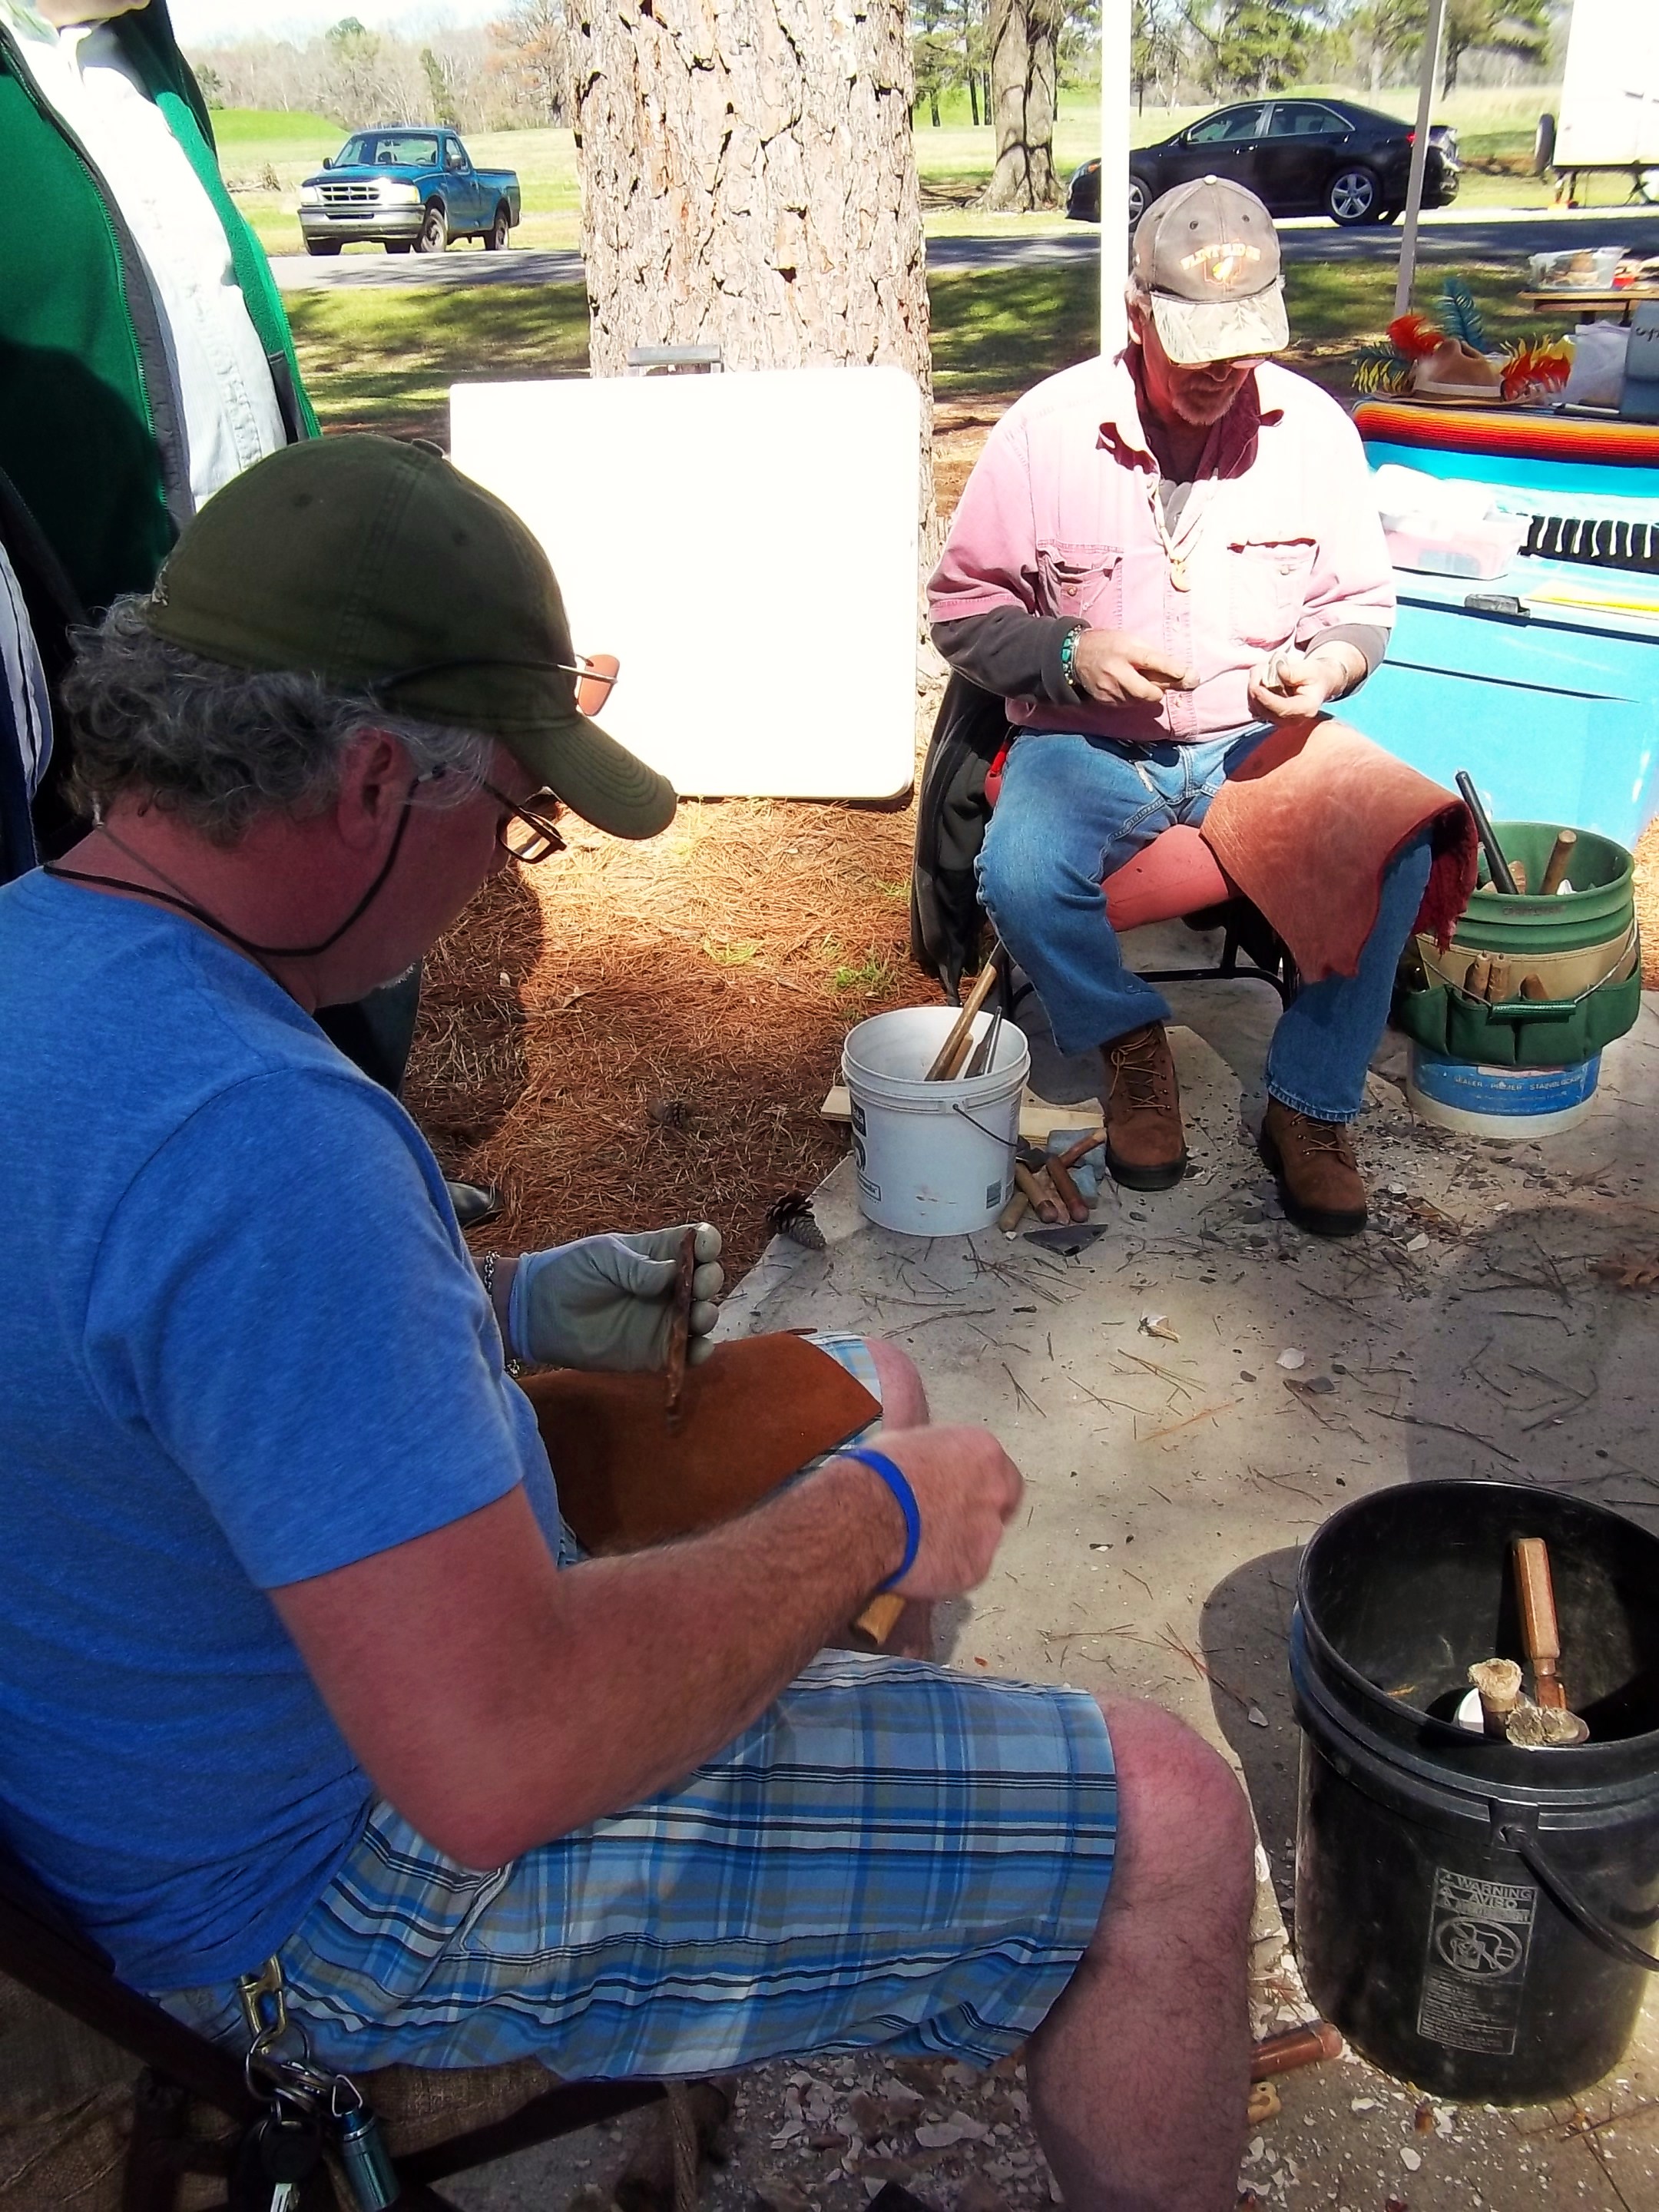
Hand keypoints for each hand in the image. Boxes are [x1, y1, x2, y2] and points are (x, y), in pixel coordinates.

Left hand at [508, 1225, 723, 1371]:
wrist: (537, 1312)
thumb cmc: (569, 1272)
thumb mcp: (603, 1256)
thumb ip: (638, 1267)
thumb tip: (674, 1273)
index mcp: (658, 1253)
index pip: (697, 1242)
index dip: (707, 1243)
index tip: (703, 1249)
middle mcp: (668, 1285)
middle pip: (707, 1279)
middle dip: (710, 1280)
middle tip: (697, 1285)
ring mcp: (664, 1318)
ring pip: (703, 1316)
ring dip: (707, 1314)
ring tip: (696, 1316)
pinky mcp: (655, 1350)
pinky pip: (686, 1352)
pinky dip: (698, 1352)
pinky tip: (696, 1348)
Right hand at [840, 1425, 1023, 1600]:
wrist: (866, 1515)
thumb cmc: (880, 1472)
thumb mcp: (905, 1435)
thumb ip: (926, 1436)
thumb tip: (910, 1409)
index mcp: (983, 1452)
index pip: (999, 1469)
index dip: (978, 1482)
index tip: (958, 1489)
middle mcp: (996, 1491)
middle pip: (1001, 1504)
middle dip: (979, 1512)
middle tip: (946, 1518)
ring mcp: (989, 1533)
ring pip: (983, 1540)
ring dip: (961, 1541)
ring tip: (923, 1543)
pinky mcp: (975, 1569)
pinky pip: (965, 1569)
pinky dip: (948, 1568)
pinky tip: (919, 1562)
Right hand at [1071, 627, 1193, 706]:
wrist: (1076, 655)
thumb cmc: (1110, 645)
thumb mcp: (1131, 641)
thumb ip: (1153, 655)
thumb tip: (1181, 673)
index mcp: (1125, 651)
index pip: (1150, 660)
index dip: (1169, 668)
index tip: (1185, 674)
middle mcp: (1117, 671)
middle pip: (1147, 692)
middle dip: (1159, 691)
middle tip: (1161, 685)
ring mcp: (1110, 689)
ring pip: (1140, 700)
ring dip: (1145, 694)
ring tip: (1136, 680)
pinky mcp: (1106, 700)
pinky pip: (1129, 704)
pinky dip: (1133, 697)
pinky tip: (1125, 686)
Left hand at [1246, 646, 1348, 723]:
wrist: (1317, 683)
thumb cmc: (1315, 675)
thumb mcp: (1310, 669)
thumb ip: (1295, 671)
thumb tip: (1279, 670)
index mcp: (1306, 709)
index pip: (1284, 709)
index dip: (1268, 699)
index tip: (1256, 687)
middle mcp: (1292, 720)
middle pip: (1266, 710)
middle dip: (1256, 688)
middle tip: (1259, 667)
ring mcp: (1279, 720)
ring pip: (1256, 708)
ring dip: (1253, 687)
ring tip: (1263, 669)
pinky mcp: (1269, 716)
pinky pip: (1253, 705)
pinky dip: (1253, 691)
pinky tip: (1261, 678)